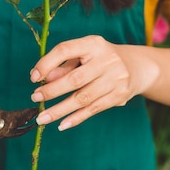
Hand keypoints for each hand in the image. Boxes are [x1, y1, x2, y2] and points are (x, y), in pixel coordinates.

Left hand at [30, 36, 156, 129]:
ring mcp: (115, 79)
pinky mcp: (119, 96)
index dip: (46, 63)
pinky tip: (61, 124)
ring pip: (82, 98)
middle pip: (74, 79)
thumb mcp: (83, 55)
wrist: (136, 67)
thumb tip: (43, 79)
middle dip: (52, 91)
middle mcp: (107, 60)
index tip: (33, 77)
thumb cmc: (100, 59)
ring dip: (59, 110)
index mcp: (93, 44)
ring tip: (42, 118)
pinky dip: (76, 118)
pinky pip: (93, 109)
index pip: (65, 50)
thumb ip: (63, 65)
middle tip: (35, 98)